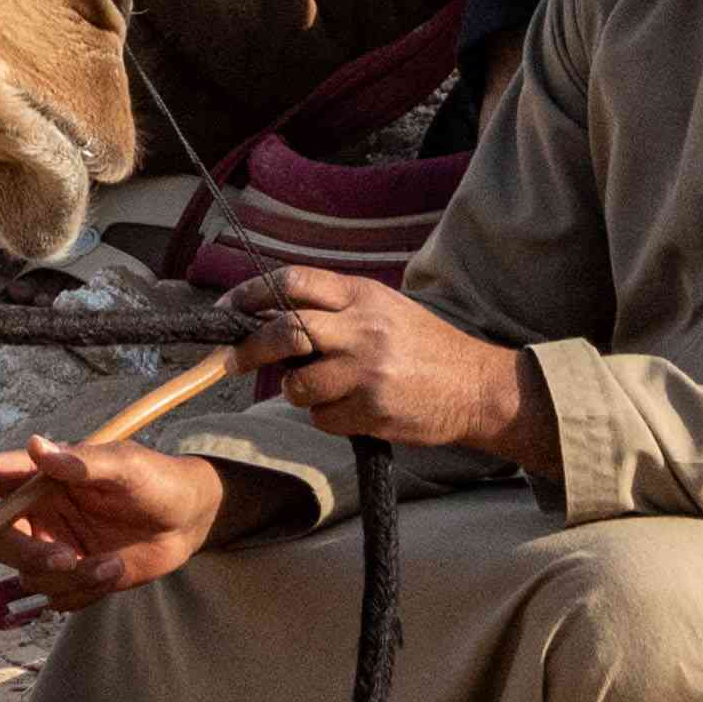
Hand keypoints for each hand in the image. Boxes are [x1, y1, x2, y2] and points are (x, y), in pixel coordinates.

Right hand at [0, 435, 232, 611]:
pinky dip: (83, 592)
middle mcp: (40, 512)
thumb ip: (81, 462)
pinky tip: (114, 571)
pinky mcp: (71, 577)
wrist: (187, 521)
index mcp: (43, 477)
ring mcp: (53, 546)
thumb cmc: (156, 479)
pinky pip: (56, 597)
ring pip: (28, 575)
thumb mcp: (125, 465)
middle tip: (68, 558)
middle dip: (27, 554)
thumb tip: (36, 446)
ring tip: (110, 564)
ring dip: (68, 578)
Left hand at [232, 265, 555, 472]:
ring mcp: (366, 372)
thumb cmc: (422, 345)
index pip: (292, 282)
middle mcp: (362, 329)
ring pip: (298, 385)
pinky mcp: (372, 411)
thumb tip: (269, 318)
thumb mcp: (382, 308)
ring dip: (298, 391)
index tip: (228, 309)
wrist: (474, 387)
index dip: (251, 294)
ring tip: (324, 389)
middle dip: (248, 350)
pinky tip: (353, 409)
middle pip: (285, 332)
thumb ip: (333, 308)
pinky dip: (327, 416)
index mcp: (361, 295)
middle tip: (231, 362)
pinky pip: (323, 418)